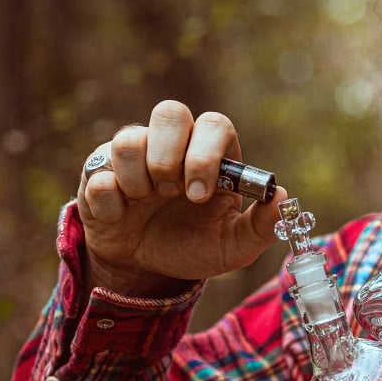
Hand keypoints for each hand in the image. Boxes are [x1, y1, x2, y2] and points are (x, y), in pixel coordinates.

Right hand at [76, 100, 284, 296]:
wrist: (145, 268)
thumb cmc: (192, 246)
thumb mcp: (232, 246)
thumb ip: (260, 226)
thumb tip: (283, 197)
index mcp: (210, 154)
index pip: (214, 125)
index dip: (206, 155)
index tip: (199, 195)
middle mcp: (172, 144)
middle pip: (169, 111)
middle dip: (169, 157)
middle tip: (170, 193)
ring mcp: (134, 154)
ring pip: (128, 139)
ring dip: (138, 180)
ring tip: (145, 204)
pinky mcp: (98, 171)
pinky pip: (98, 174)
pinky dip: (110, 203)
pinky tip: (121, 216)